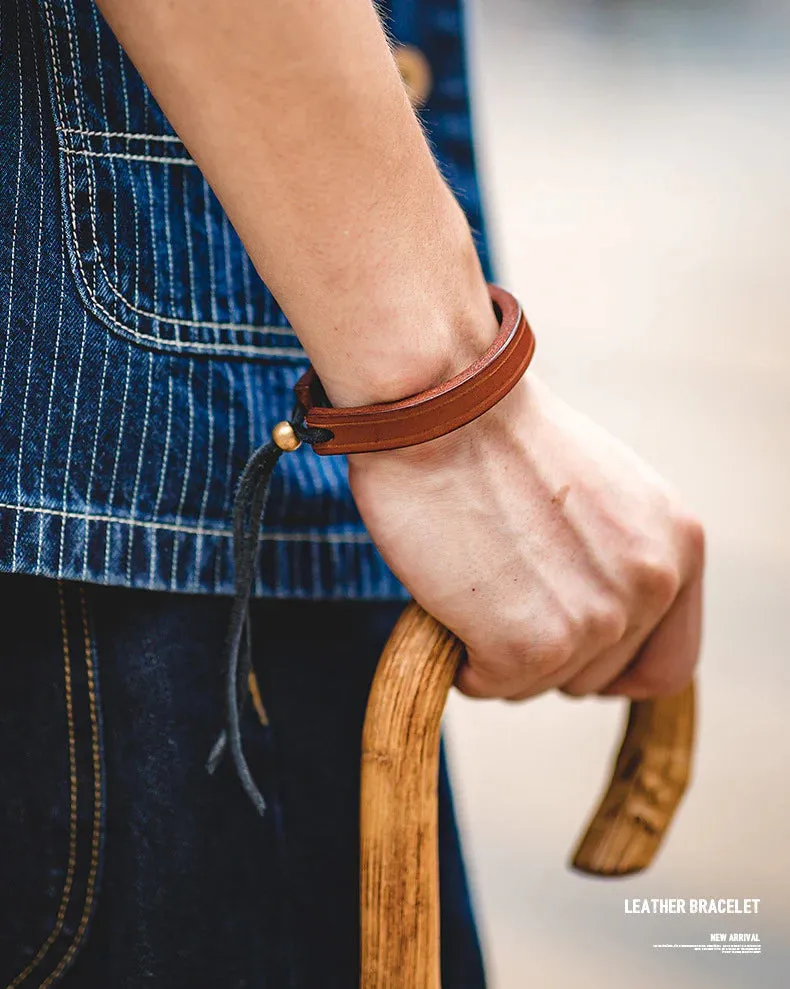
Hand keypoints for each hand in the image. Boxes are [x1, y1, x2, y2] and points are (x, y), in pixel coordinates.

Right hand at [349, 373, 703, 700]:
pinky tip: (445, 595)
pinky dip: (457, 655)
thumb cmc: (498, 434)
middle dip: (543, 648)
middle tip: (497, 589)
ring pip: (538, 685)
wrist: (442, 407)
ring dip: (495, 648)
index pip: (667, 664)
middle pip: (596, 679)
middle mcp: (653, 587)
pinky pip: (487, 685)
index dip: (612, 666)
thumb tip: (589, 608)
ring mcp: (596, 621)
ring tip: (469, 578)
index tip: (567, 648)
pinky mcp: (531, 647)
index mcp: (678, 545)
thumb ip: (618, 554)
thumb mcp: (602, 490)